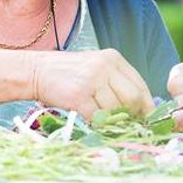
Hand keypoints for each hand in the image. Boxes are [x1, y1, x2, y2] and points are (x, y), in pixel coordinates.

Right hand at [32, 49, 155, 118]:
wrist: (36, 71)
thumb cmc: (68, 73)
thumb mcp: (96, 68)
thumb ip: (117, 82)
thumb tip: (141, 109)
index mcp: (113, 58)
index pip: (140, 86)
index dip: (146, 106)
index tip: (145, 119)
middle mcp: (104, 66)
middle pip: (132, 99)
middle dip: (131, 115)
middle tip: (124, 123)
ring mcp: (91, 80)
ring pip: (115, 110)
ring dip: (110, 120)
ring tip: (100, 118)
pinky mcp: (78, 95)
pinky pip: (97, 116)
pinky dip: (96, 123)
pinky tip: (89, 119)